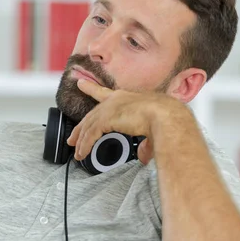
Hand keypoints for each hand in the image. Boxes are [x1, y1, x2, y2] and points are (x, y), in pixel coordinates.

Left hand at [66, 79, 181, 164]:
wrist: (166, 115)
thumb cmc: (165, 119)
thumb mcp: (152, 130)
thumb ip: (145, 144)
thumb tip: (144, 156)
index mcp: (126, 98)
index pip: (104, 93)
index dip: (91, 88)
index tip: (81, 84)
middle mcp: (115, 100)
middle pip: (92, 115)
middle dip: (81, 128)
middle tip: (73, 138)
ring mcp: (109, 108)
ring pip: (88, 126)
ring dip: (81, 141)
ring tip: (77, 152)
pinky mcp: (105, 118)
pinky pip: (90, 135)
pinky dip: (85, 145)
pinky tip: (82, 153)